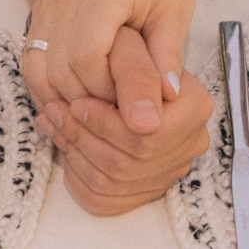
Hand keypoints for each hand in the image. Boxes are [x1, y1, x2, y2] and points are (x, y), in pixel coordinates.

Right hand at [22, 0, 196, 116]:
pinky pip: (32, 61)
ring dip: (64, 98)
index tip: (129, 99)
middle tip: (115, 109)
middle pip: (59, 68)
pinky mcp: (41, 14)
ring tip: (96, 108)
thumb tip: (167, 98)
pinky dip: (48, 87)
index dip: (105, 89)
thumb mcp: (176, 14)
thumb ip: (168, 56)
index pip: (86, 57)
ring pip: (38, 69)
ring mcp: (48, 4)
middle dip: (86, 99)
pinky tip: (74, 99)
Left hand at [40, 26, 214, 214]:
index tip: (77, 104)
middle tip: (54, 112)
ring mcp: (169, 171)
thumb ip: (136, 75)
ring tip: (52, 122)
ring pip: (112, 182)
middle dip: (84, 136)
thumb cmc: (127, 53)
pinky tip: (64, 146)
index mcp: (196, 108)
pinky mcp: (146, 190)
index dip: (106, 123)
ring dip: (74, 151)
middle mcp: (190, 144)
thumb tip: (143, 123)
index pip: (149, 133)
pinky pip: (104, 200)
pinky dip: (77, 176)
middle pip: (130, 161)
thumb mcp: (130, 48)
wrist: (130, 68)